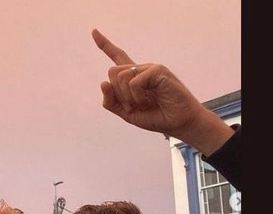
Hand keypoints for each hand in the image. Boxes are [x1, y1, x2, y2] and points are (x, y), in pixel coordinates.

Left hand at [92, 29, 232, 153]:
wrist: (179, 122)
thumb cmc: (156, 117)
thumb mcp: (127, 113)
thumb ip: (112, 102)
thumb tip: (103, 82)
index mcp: (133, 77)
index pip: (117, 57)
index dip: (105, 45)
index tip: (94, 32)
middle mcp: (140, 69)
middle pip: (112, 72)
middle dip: (117, 93)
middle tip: (132, 105)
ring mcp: (149, 68)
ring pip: (120, 76)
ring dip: (127, 97)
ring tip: (142, 104)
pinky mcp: (157, 70)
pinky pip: (134, 82)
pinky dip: (136, 96)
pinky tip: (148, 100)